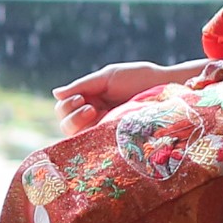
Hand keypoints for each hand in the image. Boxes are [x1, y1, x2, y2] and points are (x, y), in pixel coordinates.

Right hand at [51, 59, 206, 134]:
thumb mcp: (108, 77)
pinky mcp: (114, 141)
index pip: (64, 108)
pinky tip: (100, 127)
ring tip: (95, 113)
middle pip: (65, 123)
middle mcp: (94, 116)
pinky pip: (92, 145)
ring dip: (76, 123)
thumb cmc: (140, 79)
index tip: (82, 98)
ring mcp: (103, 129)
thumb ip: (83, 85)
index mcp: (91, 99)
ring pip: (73, 136)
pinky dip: (88, 139)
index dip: (67, 105)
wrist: (167, 88)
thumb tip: (55, 93)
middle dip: (70, 114)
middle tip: (89, 107)